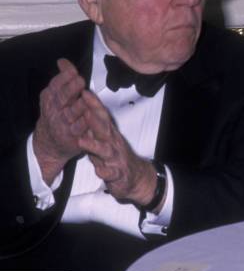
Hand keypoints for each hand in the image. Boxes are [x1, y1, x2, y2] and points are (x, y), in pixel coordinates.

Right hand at [33, 58, 87, 183]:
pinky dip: (84, 123)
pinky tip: (89, 116)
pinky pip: (79, 128)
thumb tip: (63, 61)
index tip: (73, 72)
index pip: (55, 85)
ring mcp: (62, 123)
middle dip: (70, 89)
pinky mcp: (70, 136)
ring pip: (71, 113)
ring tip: (85, 97)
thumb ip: (64, 77)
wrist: (50, 141)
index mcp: (50, 97)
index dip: (64, 78)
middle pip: (62, 98)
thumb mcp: (57, 94)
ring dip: (78, 105)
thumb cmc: (58, 111)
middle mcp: (54, 109)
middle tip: (80, 80)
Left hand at [78, 91, 157, 206]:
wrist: (135, 177)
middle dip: (94, 119)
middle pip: (104, 129)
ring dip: (94, 145)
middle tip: (84, 109)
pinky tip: (100, 171)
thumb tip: (81, 110)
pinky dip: (105, 171)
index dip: (94, 105)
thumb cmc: (115, 157)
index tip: (84, 92)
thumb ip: (94, 128)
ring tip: (82, 140)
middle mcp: (113, 143)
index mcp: (109, 134)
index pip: (102, 116)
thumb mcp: (104, 140)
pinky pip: (111, 173)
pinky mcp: (118, 174)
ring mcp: (116, 158)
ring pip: (105, 150)